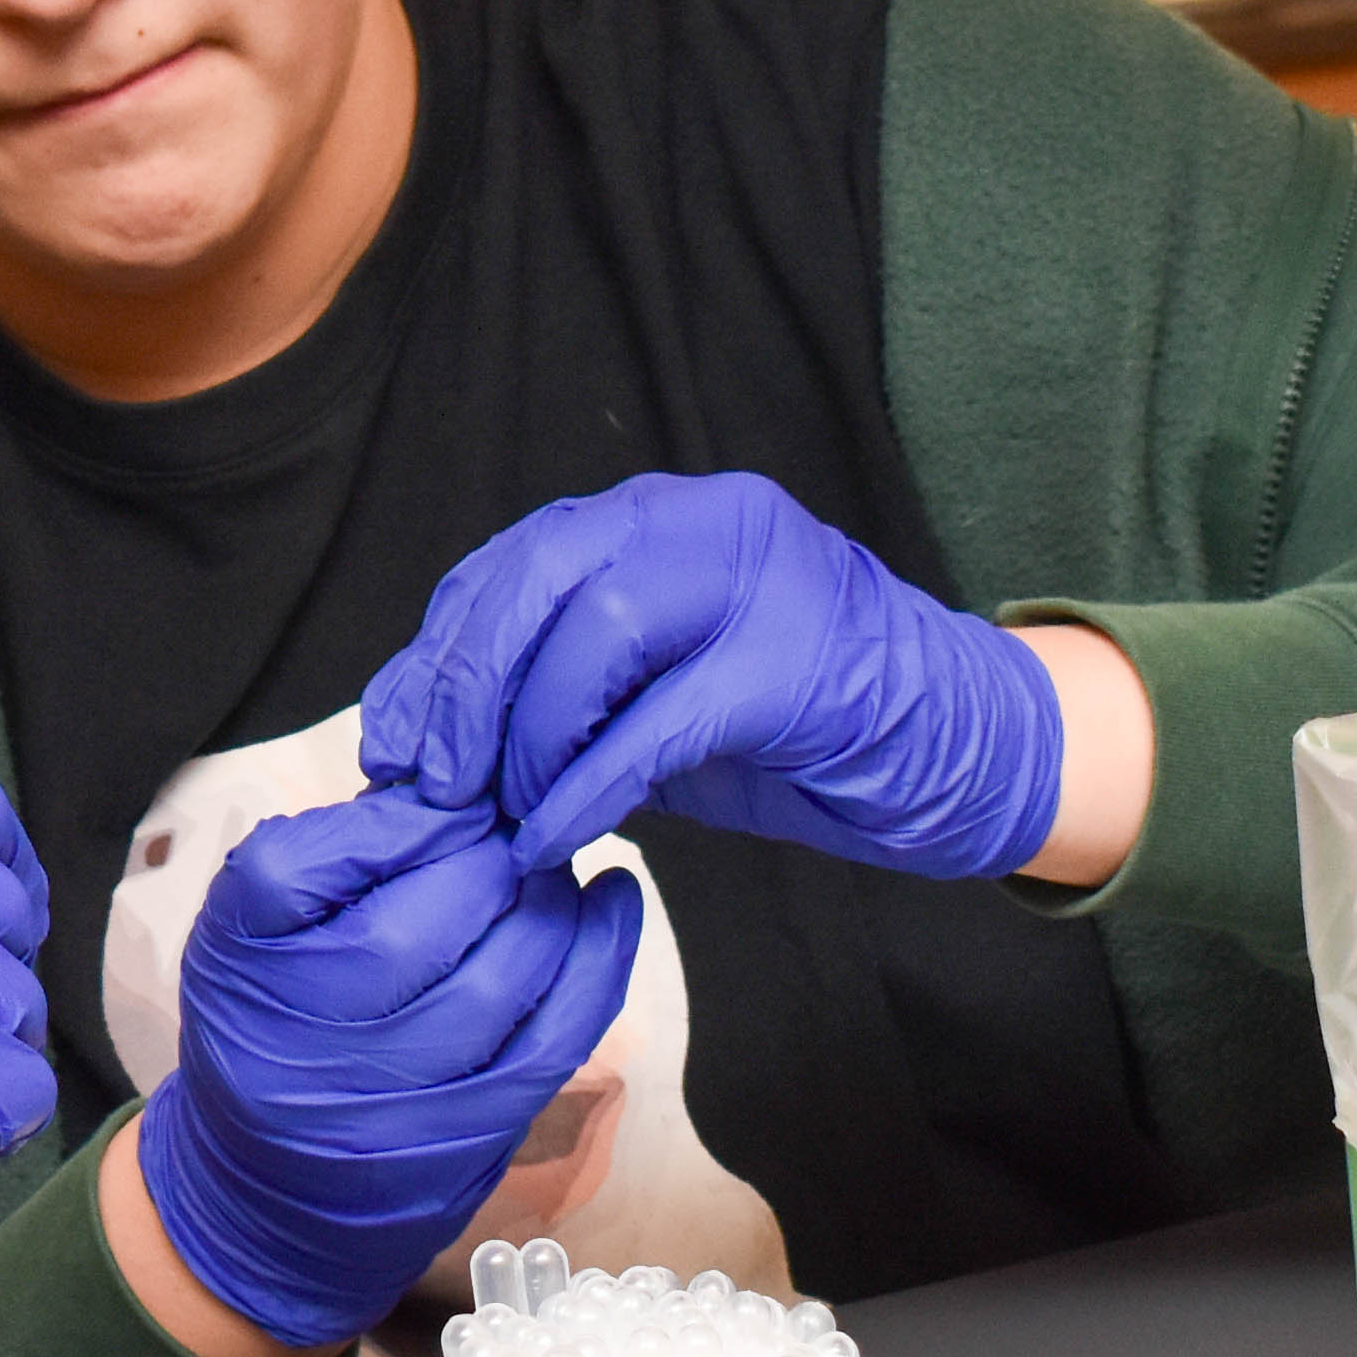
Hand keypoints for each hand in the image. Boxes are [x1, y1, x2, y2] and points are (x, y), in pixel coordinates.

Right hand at [131, 791, 641, 1351]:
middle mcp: (311, 1036)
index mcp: (246, 961)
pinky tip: (612, 905)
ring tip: (542, 869)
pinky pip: (556, 1036)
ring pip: (503, 973)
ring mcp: (396, 1095)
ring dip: (543, 901)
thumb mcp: (249, 926)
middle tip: (508, 828)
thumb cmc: (268, 1024)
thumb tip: (451, 787)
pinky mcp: (471, 1132)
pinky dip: (598, 960)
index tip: (448, 801)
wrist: (272, 1196)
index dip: (407, 817)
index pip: (319, 858)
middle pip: (424, 916)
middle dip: (487, 854)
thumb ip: (330, 849)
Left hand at [360, 472, 1067, 880]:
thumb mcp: (651, 695)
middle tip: (430, 783)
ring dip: (528, 738)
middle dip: (462, 687)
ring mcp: (762, 579)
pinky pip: (663, 719)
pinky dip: (591, 784)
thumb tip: (426, 739)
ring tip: (504, 815)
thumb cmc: (795, 729)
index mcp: (659, 519)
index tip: (392, 742)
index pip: (511, 566)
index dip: (436, 655)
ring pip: (594, 631)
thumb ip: (555, 693)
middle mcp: (706, 521)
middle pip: (536, 579)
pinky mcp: (799, 660)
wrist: (963, 751)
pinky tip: (554, 837)